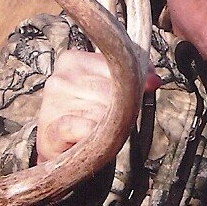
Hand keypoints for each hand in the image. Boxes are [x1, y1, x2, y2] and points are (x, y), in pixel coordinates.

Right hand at [35, 50, 159, 163]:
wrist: (53, 145)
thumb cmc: (81, 113)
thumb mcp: (103, 88)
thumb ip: (127, 78)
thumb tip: (154, 80)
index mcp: (72, 60)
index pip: (116, 66)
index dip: (131, 83)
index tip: (131, 97)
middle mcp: (61, 78)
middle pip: (112, 91)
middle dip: (120, 109)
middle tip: (111, 121)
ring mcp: (54, 103)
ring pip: (104, 113)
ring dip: (109, 127)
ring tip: (98, 131)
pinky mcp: (52, 129)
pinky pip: (87, 128)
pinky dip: (94, 134)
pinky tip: (90, 138)